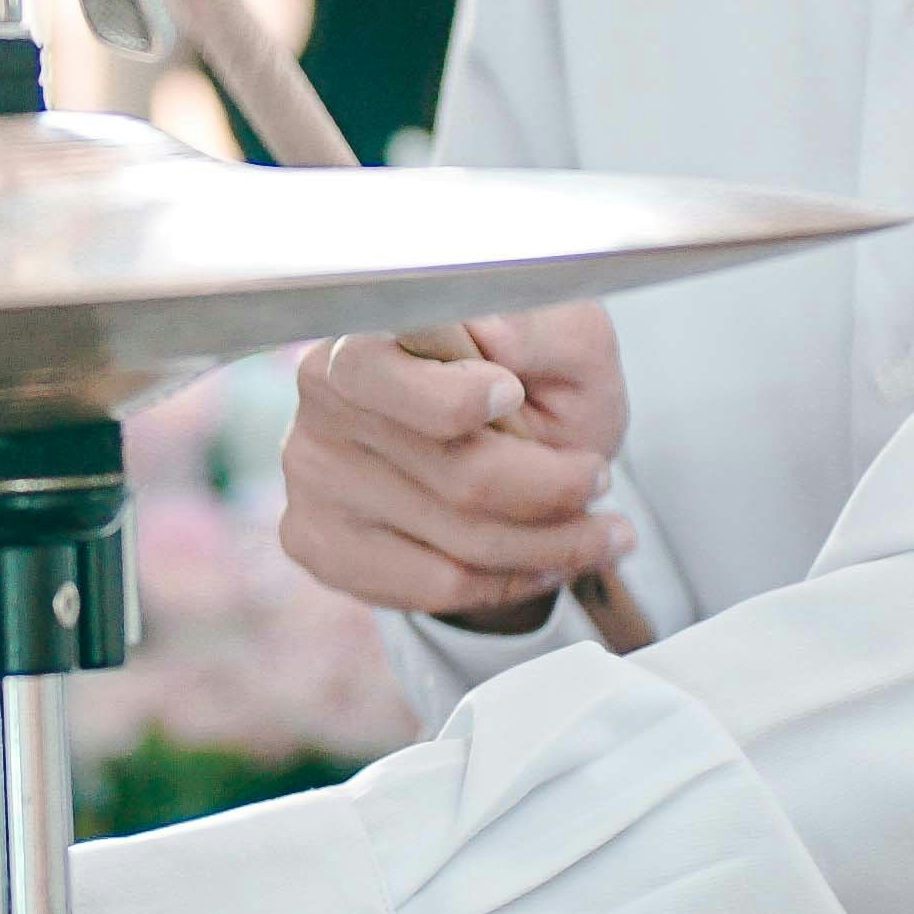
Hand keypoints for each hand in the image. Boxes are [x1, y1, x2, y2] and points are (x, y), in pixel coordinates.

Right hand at [278, 302, 634, 625]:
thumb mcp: (565, 341)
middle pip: (456, 474)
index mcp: (371, 327)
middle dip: (552, 490)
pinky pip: (430, 587)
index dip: (454, 396)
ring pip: (456, 542)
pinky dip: (506, 583)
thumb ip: (542, 330)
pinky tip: (546, 563)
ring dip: (550, 546)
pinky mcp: (315, 539)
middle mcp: (323, 396)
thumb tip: (496, 341)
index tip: (513, 395)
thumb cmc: (534, 383)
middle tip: (600, 483)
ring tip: (602, 534)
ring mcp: (310, 473)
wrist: (495, 445)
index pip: (386, 371)